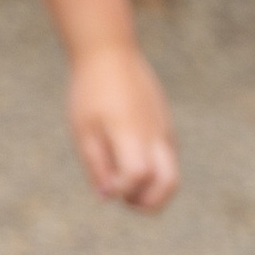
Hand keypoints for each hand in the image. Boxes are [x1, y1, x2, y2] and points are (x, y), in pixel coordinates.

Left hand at [68, 40, 178, 208]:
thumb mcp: (83, 129)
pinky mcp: (167, 126)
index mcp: (130, 133)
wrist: (110, 52)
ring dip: (152, 189)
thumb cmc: (90, 91)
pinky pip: (167, 159)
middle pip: (168, 185)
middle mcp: (154, 135)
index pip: (138, 176)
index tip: (107, 189)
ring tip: (126, 183)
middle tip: (125, 199)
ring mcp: (165, 131)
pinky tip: (130, 159)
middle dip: (149, 203)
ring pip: (172, 174)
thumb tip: (107, 196)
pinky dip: (153, 172)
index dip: (123, 191)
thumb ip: (96, 165)